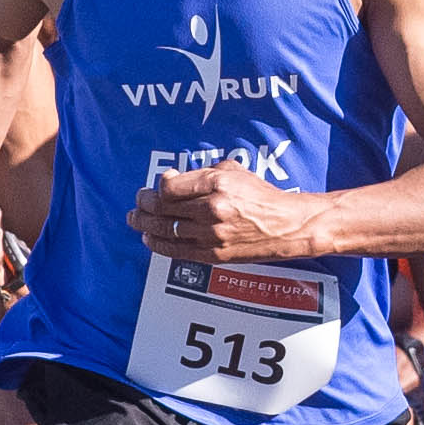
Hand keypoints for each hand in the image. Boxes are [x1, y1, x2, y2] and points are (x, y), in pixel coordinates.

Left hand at [133, 159, 307, 264]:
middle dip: (144, 205)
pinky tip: (149, 238)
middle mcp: (213, 208)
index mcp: (218, 183)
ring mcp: (212, 234)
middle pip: (163, 209)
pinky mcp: (214, 254)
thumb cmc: (262, 196)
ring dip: (145, 225)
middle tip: (138, 202)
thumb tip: (173, 179)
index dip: (156, 186)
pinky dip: (159, 244)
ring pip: (167, 230)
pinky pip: (177, 251)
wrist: (287, 225)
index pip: (170, 187)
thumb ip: (203, 172)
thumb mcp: (235, 170)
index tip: (155, 185)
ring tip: (136, 220)